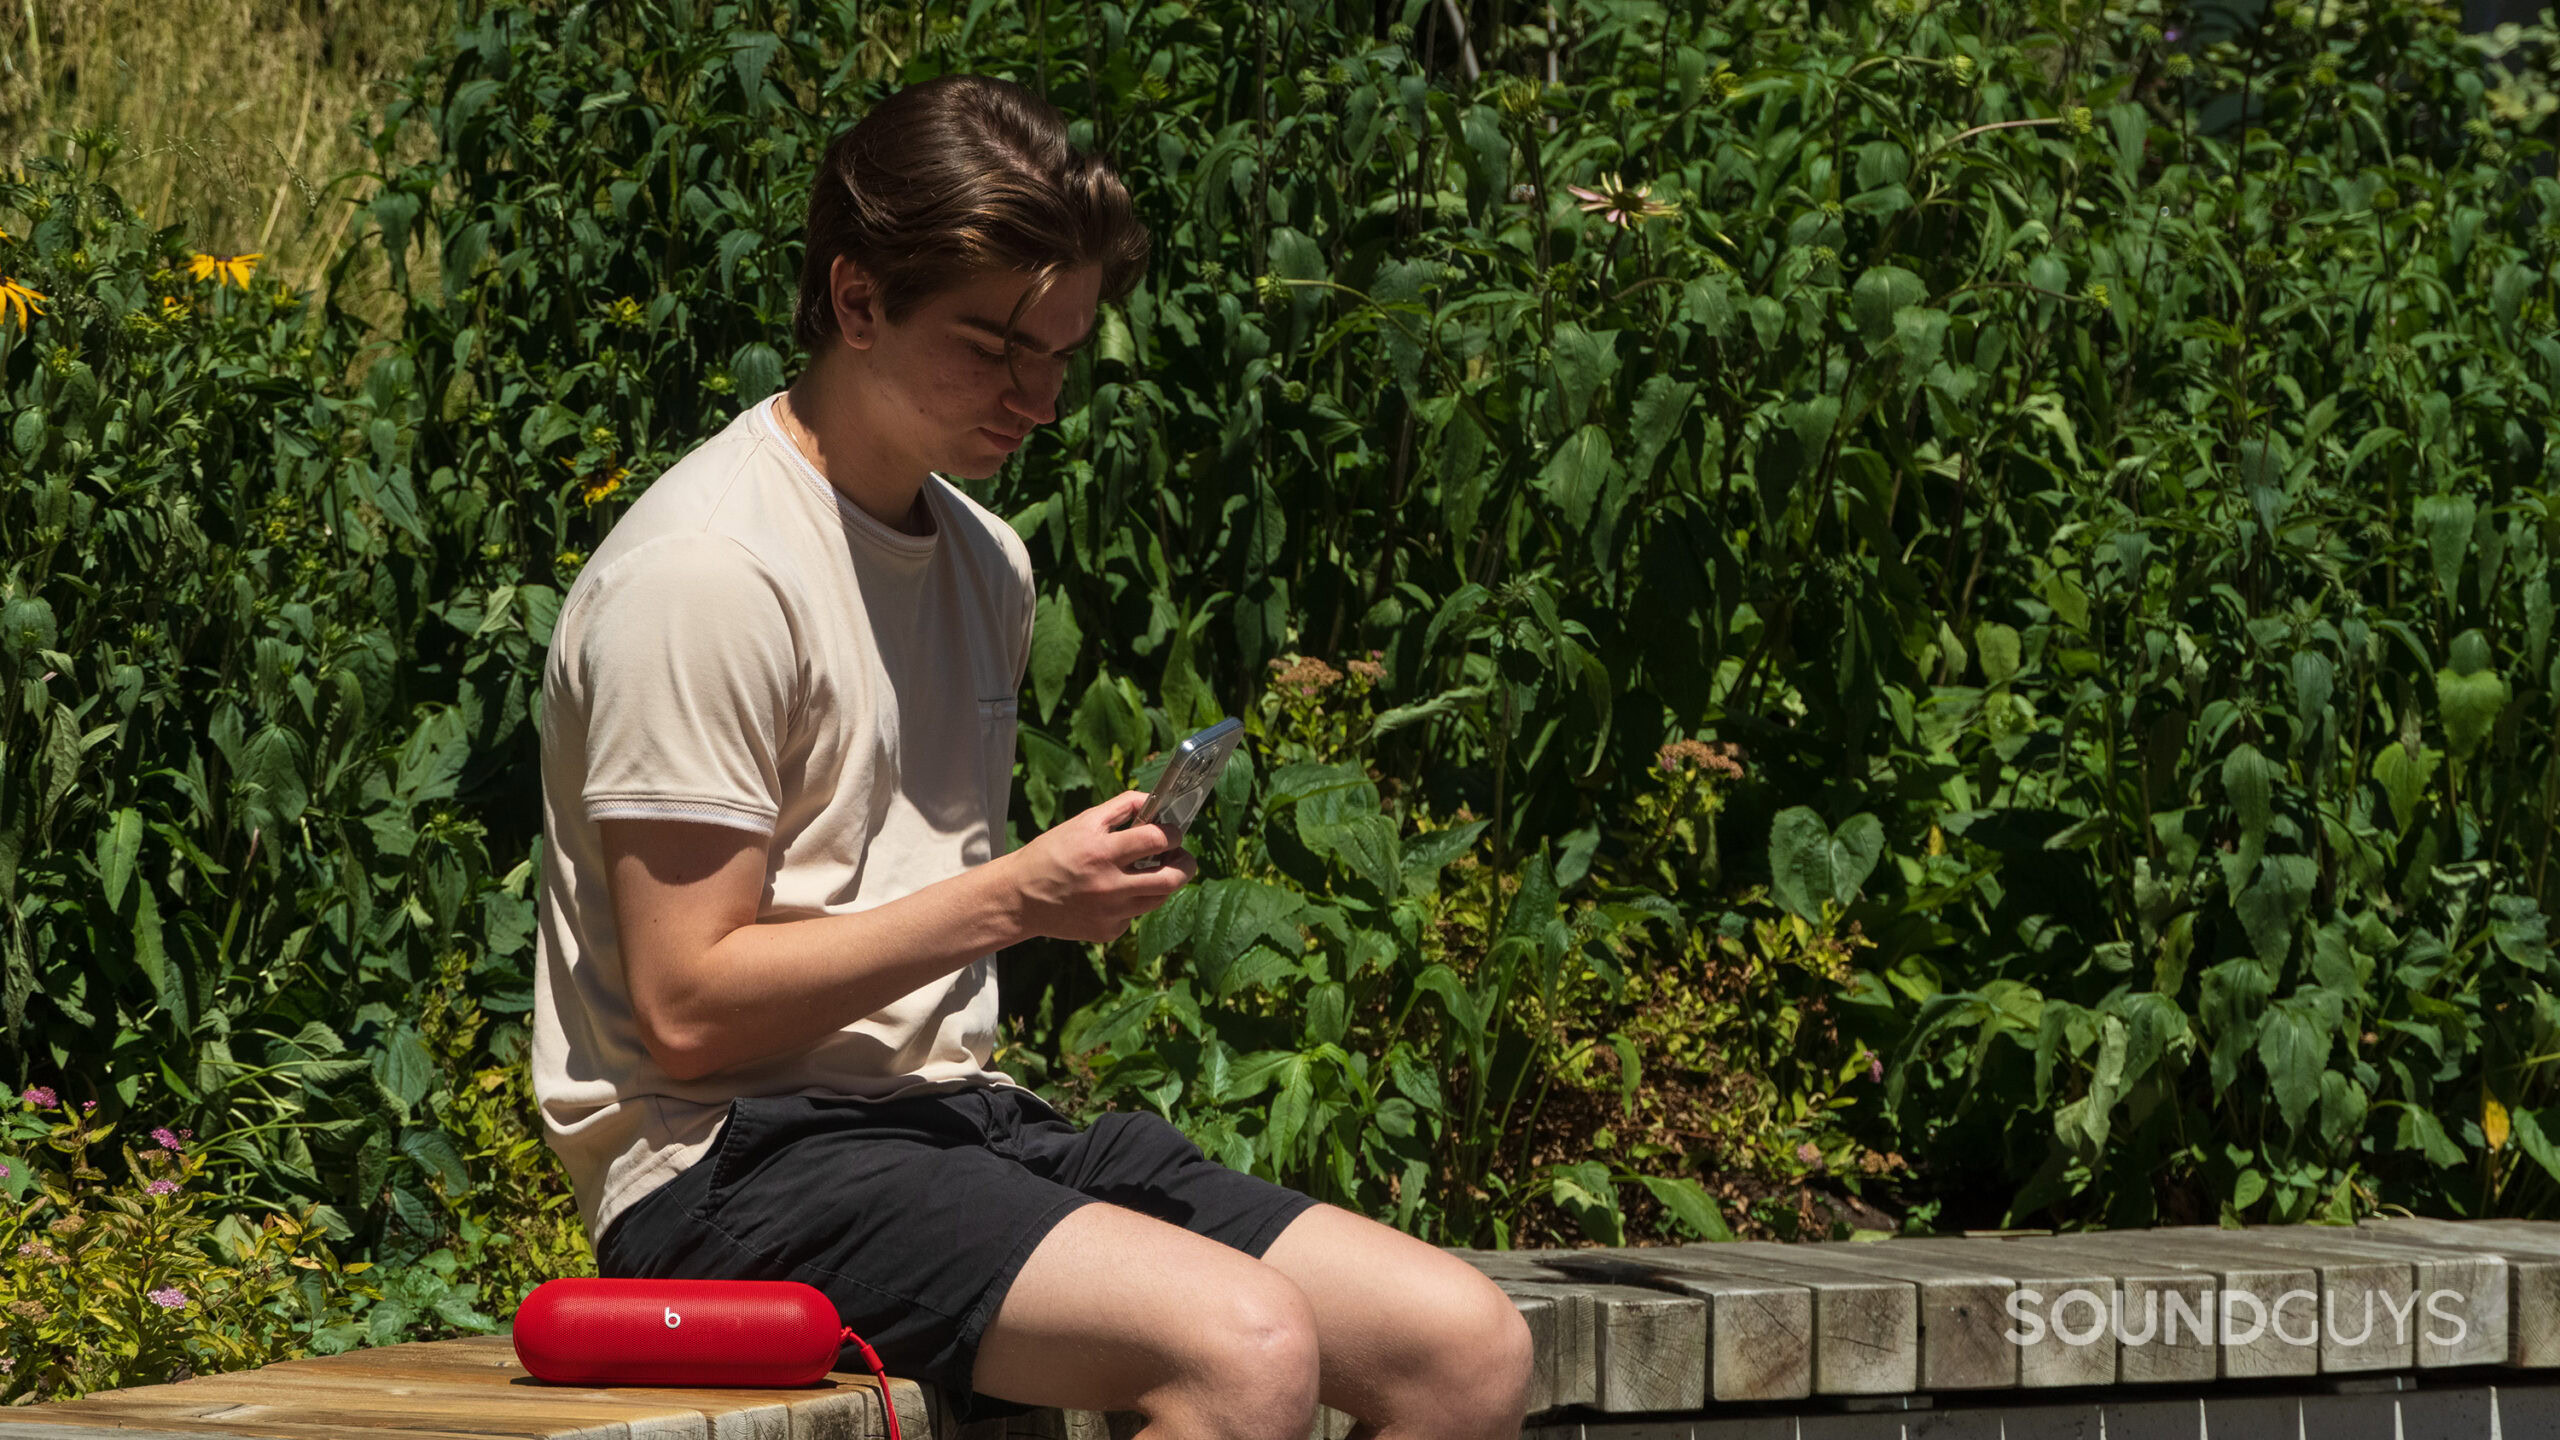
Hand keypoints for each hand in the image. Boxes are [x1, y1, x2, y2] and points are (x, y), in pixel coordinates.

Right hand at [1004, 790, 1199, 943]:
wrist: (1020, 898)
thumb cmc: (1052, 853)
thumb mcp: (1082, 822)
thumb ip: (1121, 807)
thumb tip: (1153, 799)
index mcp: (1102, 852)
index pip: (1157, 840)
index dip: (1173, 833)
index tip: (1173, 832)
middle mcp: (1109, 886)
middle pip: (1171, 879)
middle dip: (1186, 864)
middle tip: (1182, 857)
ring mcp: (1110, 913)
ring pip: (1159, 898)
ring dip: (1163, 882)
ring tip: (1153, 871)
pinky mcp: (1108, 931)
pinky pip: (1135, 914)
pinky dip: (1132, 901)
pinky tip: (1114, 893)